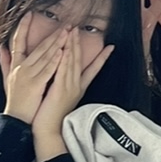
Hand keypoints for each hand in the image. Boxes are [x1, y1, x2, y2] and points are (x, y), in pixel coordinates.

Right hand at [0, 14, 65, 124]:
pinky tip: (62, 52)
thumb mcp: (7, 79)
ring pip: (45, 56)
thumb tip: (0, 48)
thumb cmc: (15, 101)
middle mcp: (21, 68)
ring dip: (57, 43)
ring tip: (67, 32)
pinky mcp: (35, 85)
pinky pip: (47, 71)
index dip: (23, 27)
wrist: (15, 120)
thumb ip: (4, 62)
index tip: (29, 14)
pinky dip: (54, 61)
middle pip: (38, 47)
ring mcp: (28, 76)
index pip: (18, 42)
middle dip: (53, 35)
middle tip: (65, 24)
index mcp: (15, 66)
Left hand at [32, 27, 115, 161]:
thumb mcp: (64, 100)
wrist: (50, 132)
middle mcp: (76, 86)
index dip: (102, 58)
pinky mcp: (60, 90)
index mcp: (79, 88)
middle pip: (79, 61)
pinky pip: (63, 71)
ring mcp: (69, 87)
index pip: (93, 70)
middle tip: (79, 29)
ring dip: (72, 46)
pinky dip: (65, 59)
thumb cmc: (53, 117)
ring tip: (72, 32)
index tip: (111, 47)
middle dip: (79, 44)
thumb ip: (67, 87)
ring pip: (72, 63)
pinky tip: (64, 49)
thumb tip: (69, 79)